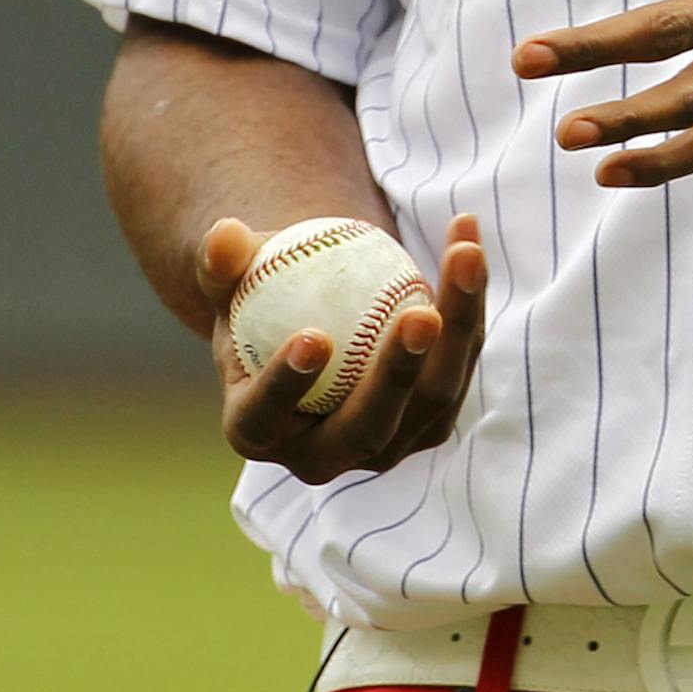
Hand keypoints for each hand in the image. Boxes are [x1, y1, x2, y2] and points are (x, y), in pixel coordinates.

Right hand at [197, 211, 487, 485]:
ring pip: (433, 396)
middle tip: (420, 314)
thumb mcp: (234, 277)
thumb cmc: (261, 292)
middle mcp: (322, 455)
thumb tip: (224, 235)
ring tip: (463, 253)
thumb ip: (222, 261)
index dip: (286, 385)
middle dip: (396, 375)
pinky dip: (470, 302)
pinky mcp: (431, 419)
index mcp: (255, 430)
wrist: (314, 312)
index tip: (312, 336)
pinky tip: (466, 241)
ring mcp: (385, 445)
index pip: (266, 417)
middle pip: (367, 427)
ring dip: (458, 325)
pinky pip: (460, 361)